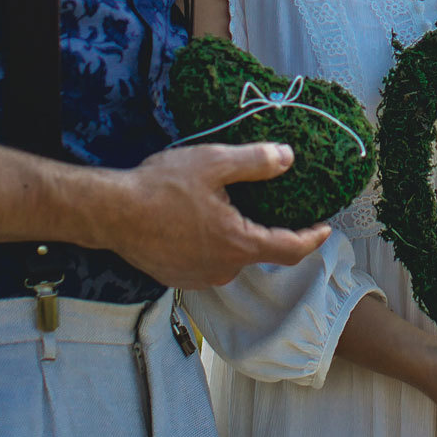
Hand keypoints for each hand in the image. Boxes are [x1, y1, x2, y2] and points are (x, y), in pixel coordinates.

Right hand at [89, 143, 331, 288]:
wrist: (111, 212)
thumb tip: (287, 157)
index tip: (325, 229)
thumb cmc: (160, 186)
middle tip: (263, 203)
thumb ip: (255, 162)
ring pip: (231, 257)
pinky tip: (196, 223)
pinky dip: (210, 246)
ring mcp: (199, 278)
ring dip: (233, 237)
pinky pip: (207, 263)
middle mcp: (223, 269)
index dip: (312, 239)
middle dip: (264, 229)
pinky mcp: (179, 279)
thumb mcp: (213, 163)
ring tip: (222, 208)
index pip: (291, 249)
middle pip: (259, 251)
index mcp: (239, 244)